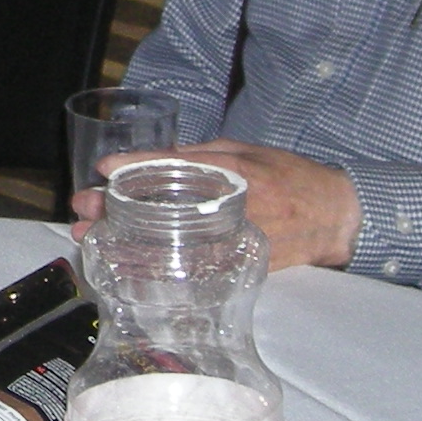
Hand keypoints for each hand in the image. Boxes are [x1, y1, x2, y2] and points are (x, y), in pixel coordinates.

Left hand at [70, 139, 361, 271]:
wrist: (338, 215)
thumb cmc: (291, 176)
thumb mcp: (249, 152)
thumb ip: (206, 158)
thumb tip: (161, 161)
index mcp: (234, 171)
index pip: (177, 165)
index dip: (138, 166)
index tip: (104, 169)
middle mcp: (231, 205)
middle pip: (165, 207)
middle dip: (119, 208)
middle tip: (83, 207)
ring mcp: (236, 237)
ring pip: (173, 242)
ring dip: (129, 240)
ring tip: (92, 239)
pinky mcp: (240, 264)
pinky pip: (193, 268)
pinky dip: (160, 267)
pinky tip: (132, 266)